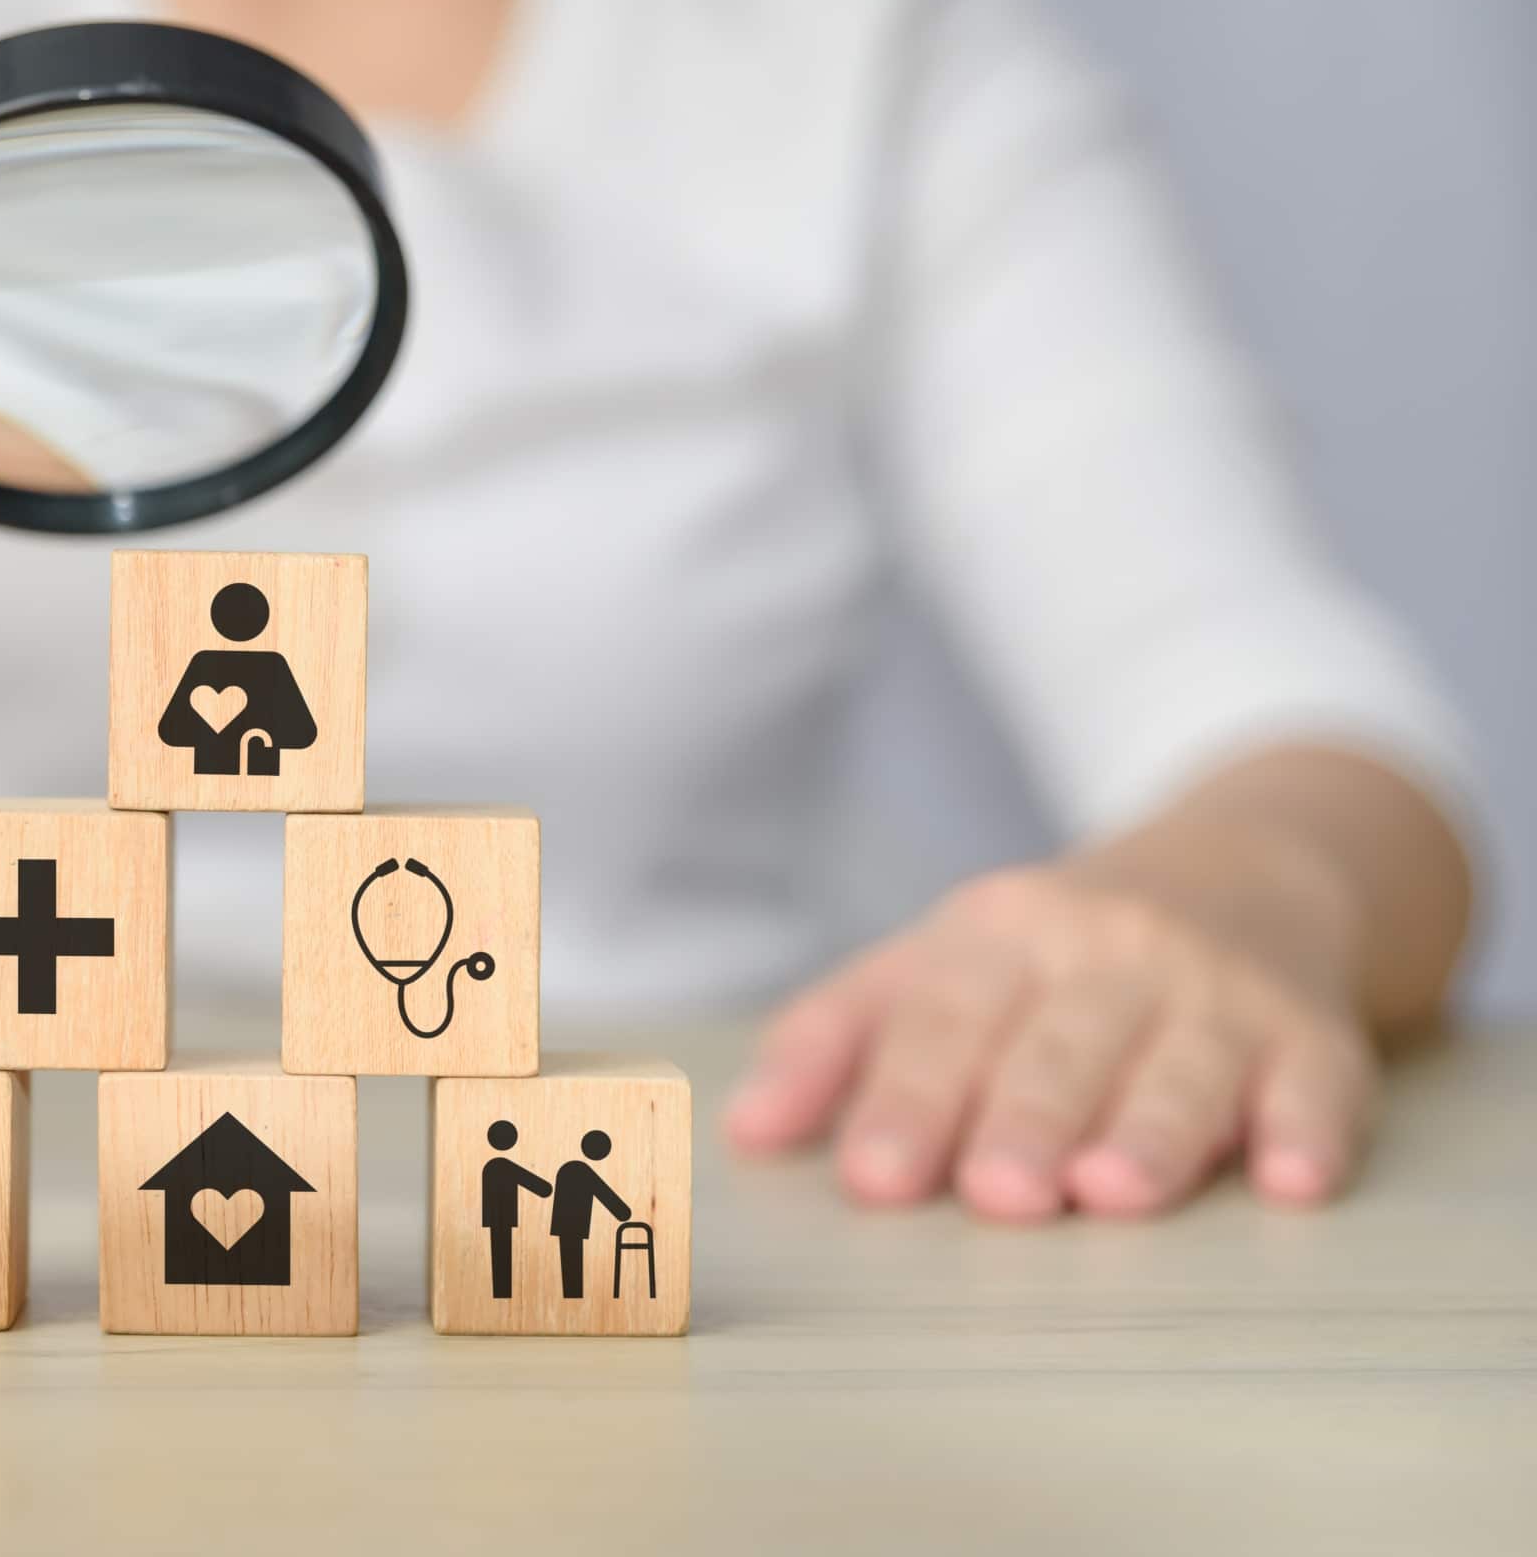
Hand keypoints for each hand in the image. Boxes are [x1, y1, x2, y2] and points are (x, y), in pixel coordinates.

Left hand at [723, 865, 1377, 1219]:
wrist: (1244, 867)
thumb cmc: (1054, 953)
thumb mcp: (937, 964)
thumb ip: (835, 1041)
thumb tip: (743, 1131)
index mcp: (995, 939)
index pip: (940, 1022)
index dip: (904, 1099)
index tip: (871, 1178)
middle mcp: (1106, 954)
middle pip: (1056, 1046)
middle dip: (1024, 1120)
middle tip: (995, 1195)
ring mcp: (1215, 992)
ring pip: (1179, 1065)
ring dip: (1149, 1130)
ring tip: (1111, 1193)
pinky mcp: (1314, 1034)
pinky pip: (1318, 1083)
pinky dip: (1309, 1131)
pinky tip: (1293, 1181)